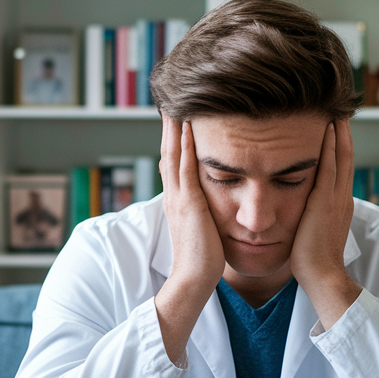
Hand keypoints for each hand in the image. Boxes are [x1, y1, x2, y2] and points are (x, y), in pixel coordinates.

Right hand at [154, 115, 223, 361]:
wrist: (194, 280)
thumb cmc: (204, 259)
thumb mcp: (202, 228)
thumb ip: (203, 211)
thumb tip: (209, 202)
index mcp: (178, 200)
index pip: (173, 160)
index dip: (175, 136)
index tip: (179, 113)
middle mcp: (174, 195)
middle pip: (169, 149)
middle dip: (171, 123)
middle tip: (173, 97)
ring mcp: (178, 198)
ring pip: (173, 152)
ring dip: (175, 125)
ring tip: (178, 99)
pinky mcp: (188, 203)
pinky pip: (185, 166)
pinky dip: (184, 143)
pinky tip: (187, 124)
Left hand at [290, 118, 361, 329]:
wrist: (322, 276)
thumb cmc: (312, 261)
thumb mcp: (312, 232)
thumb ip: (310, 216)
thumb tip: (300, 209)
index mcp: (340, 204)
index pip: (341, 167)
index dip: (339, 145)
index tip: (334, 126)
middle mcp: (342, 197)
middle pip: (346, 156)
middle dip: (343, 132)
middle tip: (338, 108)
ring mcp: (336, 198)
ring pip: (341, 156)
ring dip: (338, 131)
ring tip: (334, 108)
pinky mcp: (325, 202)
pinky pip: (329, 167)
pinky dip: (329, 146)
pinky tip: (327, 128)